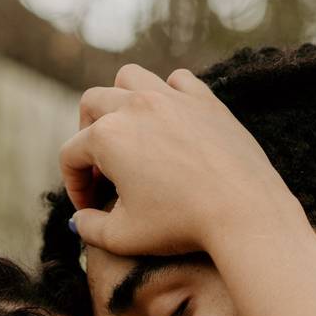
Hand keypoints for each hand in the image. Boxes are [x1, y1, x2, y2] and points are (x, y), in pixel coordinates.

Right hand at [60, 64, 298, 254]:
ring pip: (130, 78)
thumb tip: (80, 221)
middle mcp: (135, 106)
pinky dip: (168, 93)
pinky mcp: (206, 100)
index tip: (90, 206)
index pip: (71, 154)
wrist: (244, 211)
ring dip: (121, 100)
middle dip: (87, 134)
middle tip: (102, 168)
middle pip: (92, 104)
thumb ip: (90, 229)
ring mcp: (172, 98)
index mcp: (107, 136)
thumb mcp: (124, 237)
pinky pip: (178, 80)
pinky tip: (171, 120)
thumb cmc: (181, 225)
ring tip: (129, 131)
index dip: (74, 184)